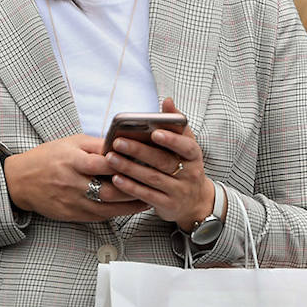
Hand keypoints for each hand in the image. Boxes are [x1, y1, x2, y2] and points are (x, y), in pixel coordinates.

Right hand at [2, 134, 147, 221]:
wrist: (20, 181)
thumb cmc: (48, 158)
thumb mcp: (71, 143)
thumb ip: (97, 144)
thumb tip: (123, 143)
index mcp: (73, 161)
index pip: (104, 164)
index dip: (125, 164)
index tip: (145, 161)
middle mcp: (73, 184)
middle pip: (109, 190)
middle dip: (133, 188)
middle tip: (153, 183)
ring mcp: (73, 202)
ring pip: (108, 207)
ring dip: (131, 203)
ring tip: (149, 196)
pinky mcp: (73, 215)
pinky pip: (101, 216)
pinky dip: (119, 212)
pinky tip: (132, 206)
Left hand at [105, 97, 213, 230]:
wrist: (195, 202)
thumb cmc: (186, 167)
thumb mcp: (186, 147)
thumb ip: (176, 125)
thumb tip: (167, 100)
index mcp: (194, 156)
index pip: (186, 147)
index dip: (171, 140)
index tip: (154, 132)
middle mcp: (190, 174)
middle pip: (163, 162)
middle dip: (139, 151)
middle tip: (118, 142)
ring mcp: (179, 191)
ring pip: (152, 178)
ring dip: (130, 168)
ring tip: (111, 158)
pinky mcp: (168, 205)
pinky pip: (147, 195)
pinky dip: (131, 187)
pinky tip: (116, 178)